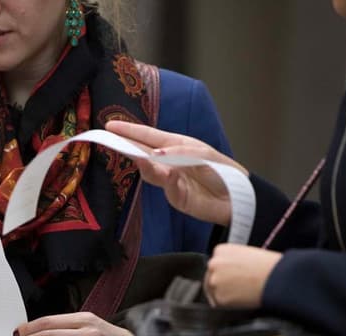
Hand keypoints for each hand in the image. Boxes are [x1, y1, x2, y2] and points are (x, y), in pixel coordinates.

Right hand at [105, 121, 248, 226]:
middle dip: (125, 145)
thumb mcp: (204, 156)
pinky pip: (167, 186)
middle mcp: (169, 161)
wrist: (238, 198)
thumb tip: (156, 155)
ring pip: (150, 170)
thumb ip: (180, 154)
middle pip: (143, 152)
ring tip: (133, 154)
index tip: (110, 125)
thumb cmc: (224, 171)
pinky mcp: (175, 197)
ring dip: (142, 162)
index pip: (148, 136)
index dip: (130, 131)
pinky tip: (167, 172)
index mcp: (176, 145)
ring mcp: (170, 180)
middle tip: (107, 140)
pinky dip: (166, 179)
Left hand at [205, 244, 282, 308]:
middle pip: (211, 278)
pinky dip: (228, 305)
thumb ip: (232, 260)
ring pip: (213, 292)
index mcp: (220, 250)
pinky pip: (219, 304)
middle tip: (237, 288)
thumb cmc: (268, 266)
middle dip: (222, 284)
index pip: (215, 264)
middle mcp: (213, 264)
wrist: (276, 278)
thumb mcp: (246, 253)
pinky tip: (241, 300)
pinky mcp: (219, 297)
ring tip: (242, 294)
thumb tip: (229, 272)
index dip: (224, 273)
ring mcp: (214, 281)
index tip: (232, 278)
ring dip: (224, 295)